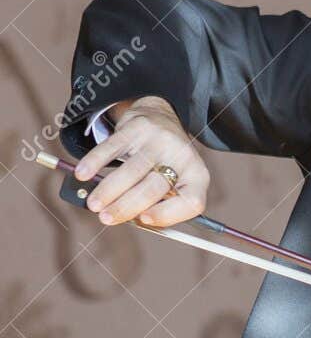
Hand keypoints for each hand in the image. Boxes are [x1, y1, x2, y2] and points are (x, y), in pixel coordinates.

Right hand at [72, 95, 209, 227]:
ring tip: (94, 204)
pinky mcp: (139, 127)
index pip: (191, 203)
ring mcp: (161, 140)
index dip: (166, 214)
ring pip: (132, 170)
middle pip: (154, 188)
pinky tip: (84, 174)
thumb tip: (125, 218)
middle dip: (126, 206)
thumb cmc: (165, 165)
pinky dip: (95, 162)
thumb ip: (156, 205)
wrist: (161, 118)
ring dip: (108, 190)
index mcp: (198, 178)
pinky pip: (113, 148)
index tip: (142, 220)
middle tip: (105, 218)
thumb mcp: (173, 184)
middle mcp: (184, 157)